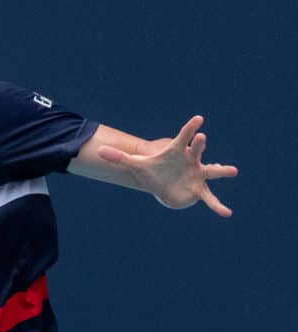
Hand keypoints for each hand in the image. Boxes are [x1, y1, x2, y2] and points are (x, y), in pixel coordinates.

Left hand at [97, 115, 237, 216]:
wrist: (163, 183)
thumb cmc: (154, 170)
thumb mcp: (136, 165)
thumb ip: (119, 158)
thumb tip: (99, 152)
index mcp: (177, 151)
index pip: (183, 136)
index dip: (190, 128)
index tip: (198, 118)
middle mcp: (190, 160)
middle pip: (196, 150)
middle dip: (199, 145)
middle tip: (202, 138)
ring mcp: (197, 174)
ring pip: (211, 171)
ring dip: (221, 170)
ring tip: (232, 170)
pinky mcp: (198, 189)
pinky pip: (209, 198)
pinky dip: (217, 205)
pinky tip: (226, 213)